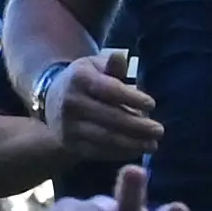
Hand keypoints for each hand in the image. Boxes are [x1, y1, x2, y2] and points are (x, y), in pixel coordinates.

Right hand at [39, 53, 163, 160]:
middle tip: (159, 131)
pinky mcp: (70, 144)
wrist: (52, 100)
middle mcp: (71, 103)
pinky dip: (120, 153)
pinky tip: (136, 151)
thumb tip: (120, 57)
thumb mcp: (95, 66)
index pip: (110, 90)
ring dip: (132, 144)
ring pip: (105, 138)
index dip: (132, 98)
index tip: (152, 105)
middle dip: (138, 126)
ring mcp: (68, 126)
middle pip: (110, 117)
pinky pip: (98, 151)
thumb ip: (111, 65)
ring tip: (152, 145)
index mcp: (79, 79)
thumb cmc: (84, 81)